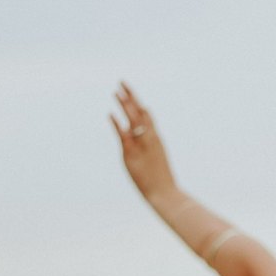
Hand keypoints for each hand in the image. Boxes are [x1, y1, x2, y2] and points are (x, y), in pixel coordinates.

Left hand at [109, 81, 177, 202]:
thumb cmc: (161, 179)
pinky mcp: (132, 154)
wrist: (165, 193)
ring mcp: (142, 145)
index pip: (146, 115)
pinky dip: (117, 124)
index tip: (129, 92)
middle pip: (140, 112)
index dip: (137, 103)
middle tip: (122, 82)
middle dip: (130, 97)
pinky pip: (123, 136)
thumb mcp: (156, 159)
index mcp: (156, 138)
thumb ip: (148, 148)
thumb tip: (140, 143)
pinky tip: (110, 114)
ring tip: (117, 92)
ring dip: (125, 105)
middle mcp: (150, 138)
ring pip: (133, 120)